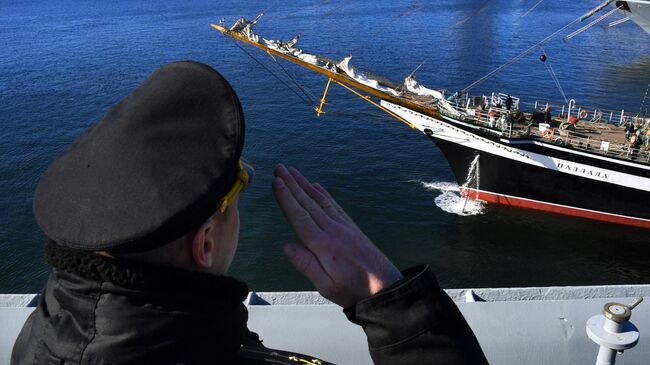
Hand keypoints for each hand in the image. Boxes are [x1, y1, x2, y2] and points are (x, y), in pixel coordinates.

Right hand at [272, 164, 402, 307]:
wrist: (386, 287)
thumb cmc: (354, 290)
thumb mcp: (327, 286)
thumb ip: (306, 265)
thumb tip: (286, 246)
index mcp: (324, 245)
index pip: (300, 217)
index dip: (286, 198)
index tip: (276, 182)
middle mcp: (333, 230)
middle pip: (308, 203)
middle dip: (292, 184)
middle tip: (280, 168)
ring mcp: (343, 226)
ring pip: (320, 200)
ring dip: (305, 184)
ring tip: (293, 171)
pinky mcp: (351, 227)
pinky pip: (334, 205)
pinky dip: (323, 193)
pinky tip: (316, 185)